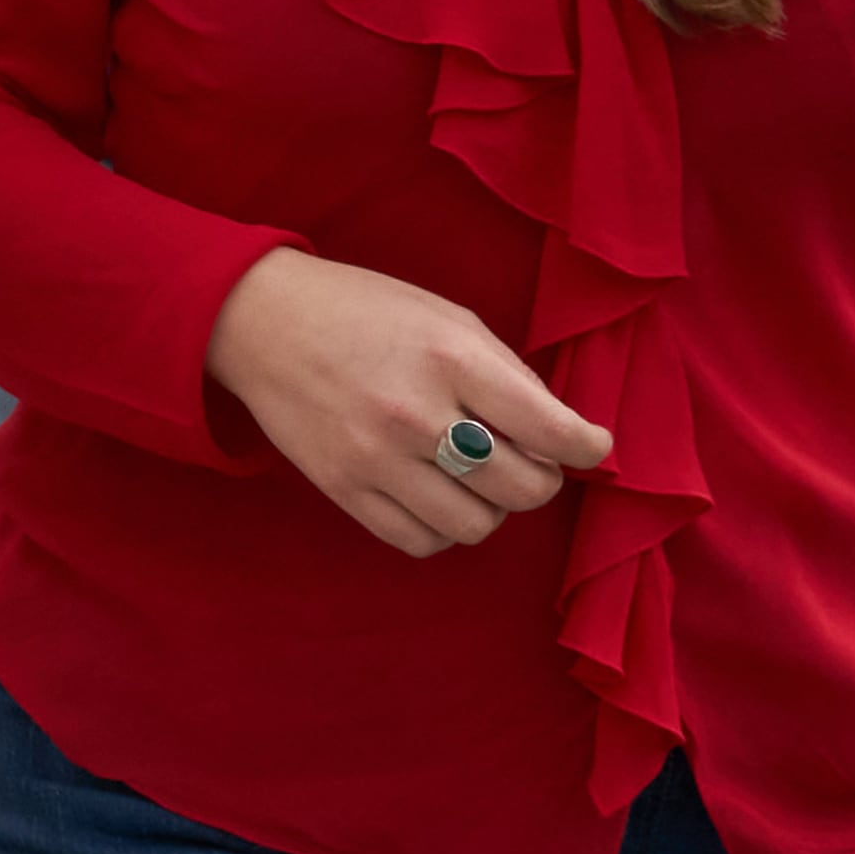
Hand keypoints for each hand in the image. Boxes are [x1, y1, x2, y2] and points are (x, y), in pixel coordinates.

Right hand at [201, 247, 612, 556]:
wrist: (263, 322)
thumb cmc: (366, 312)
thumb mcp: (447, 318)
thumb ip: (505, 374)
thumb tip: (558, 431)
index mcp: (452, 359)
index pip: (550, 428)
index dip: (587, 446)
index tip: (591, 447)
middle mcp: (416, 414)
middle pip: (521, 489)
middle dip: (541, 480)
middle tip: (528, 460)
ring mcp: (375, 459)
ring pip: (475, 525)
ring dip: (491, 507)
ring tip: (477, 478)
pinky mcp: (343, 489)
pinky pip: (420, 541)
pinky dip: (443, 527)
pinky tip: (438, 495)